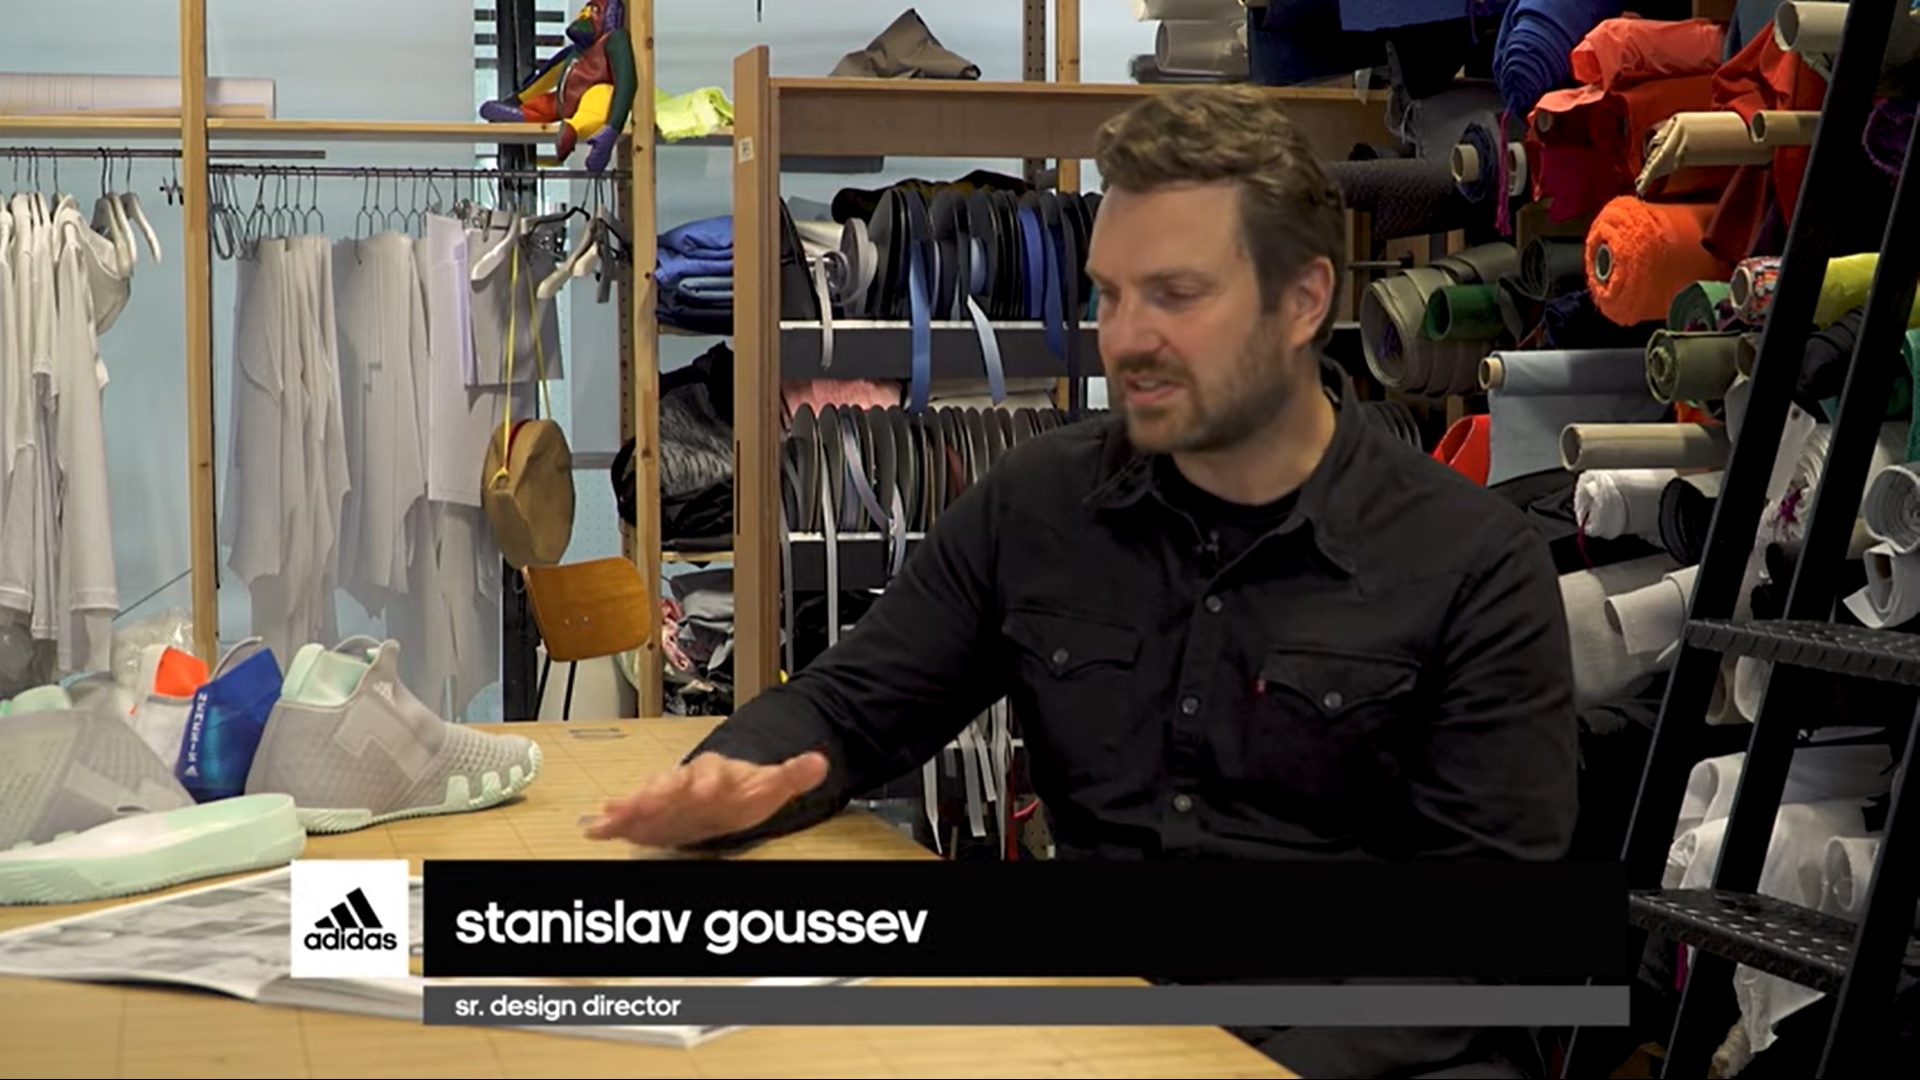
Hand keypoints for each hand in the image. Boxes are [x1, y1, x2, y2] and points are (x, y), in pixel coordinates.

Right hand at [583, 750, 829, 847]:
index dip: (709, 781)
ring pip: (646, 799)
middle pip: (671, 784)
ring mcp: (667, 797)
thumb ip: (792, 774)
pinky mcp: (651, 814)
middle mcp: (687, 781)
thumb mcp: (770, 784)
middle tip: (645, 801)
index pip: (712, 772)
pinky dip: (614, 822)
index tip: (707, 788)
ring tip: (612, 815)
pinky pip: (631, 816)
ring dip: (630, 807)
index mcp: (716, 771)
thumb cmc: (742, 791)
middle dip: (658, 793)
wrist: (720, 793)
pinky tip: (598, 830)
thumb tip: (819, 762)